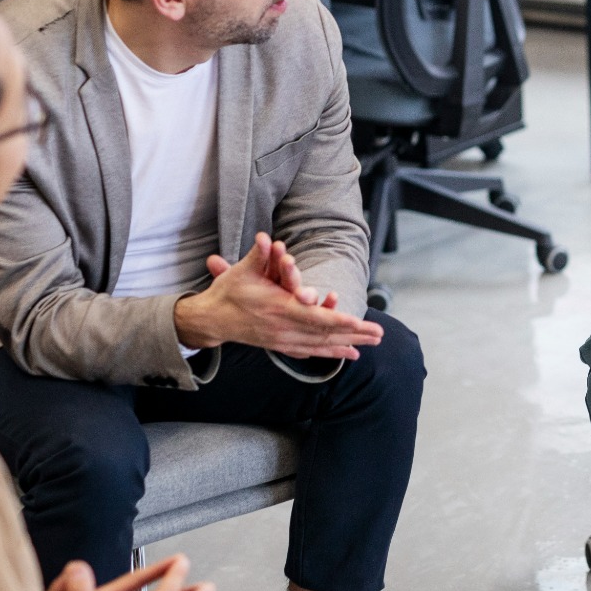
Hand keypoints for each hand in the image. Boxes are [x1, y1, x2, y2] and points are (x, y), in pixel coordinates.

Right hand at [175, 233, 380, 357]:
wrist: (211, 320)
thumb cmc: (228, 292)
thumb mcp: (242, 271)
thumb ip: (258, 256)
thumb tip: (264, 236)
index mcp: (277, 309)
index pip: (313, 318)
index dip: (337, 321)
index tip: (358, 322)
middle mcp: (282, 329)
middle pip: (324, 334)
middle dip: (354, 334)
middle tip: (379, 335)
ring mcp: (282, 340)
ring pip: (320, 345)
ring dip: (347, 344)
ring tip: (372, 344)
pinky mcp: (280, 346)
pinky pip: (310, 351)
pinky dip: (330, 352)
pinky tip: (348, 353)